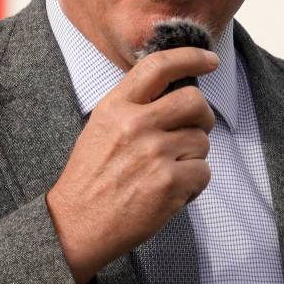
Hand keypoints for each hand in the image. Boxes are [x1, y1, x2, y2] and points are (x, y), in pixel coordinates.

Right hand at [45, 46, 217, 283]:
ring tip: (168, 172)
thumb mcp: (101, 127)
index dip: (191, 57)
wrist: (74, 226)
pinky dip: (194, 184)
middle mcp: (135, 124)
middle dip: (203, 115)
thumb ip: (133, 106)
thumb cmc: (90, 178)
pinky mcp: (168, 184)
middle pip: (194, 101)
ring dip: (193, 157)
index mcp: (116, 106)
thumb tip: (175, 92)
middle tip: (195, 129)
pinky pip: (203, 172)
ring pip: (202, 141)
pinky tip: (171, 192)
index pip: (159, 66)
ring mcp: (154, 154)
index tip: (209, 60)